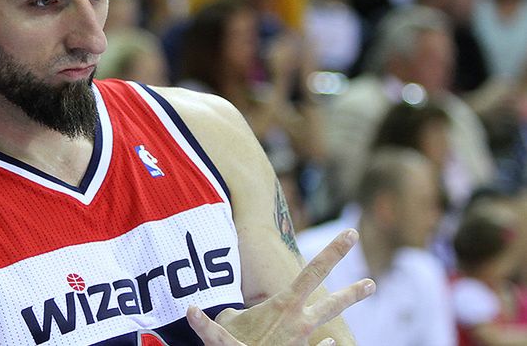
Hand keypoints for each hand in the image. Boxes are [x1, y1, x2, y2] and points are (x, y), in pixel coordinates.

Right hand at [186, 229, 373, 344]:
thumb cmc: (233, 345)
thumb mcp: (223, 325)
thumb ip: (219, 318)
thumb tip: (195, 313)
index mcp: (285, 304)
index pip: (313, 271)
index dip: (334, 251)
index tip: (351, 234)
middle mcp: (301, 321)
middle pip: (332, 302)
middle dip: (353, 293)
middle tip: (373, 283)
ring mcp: (304, 341)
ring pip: (330, 326)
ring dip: (342, 318)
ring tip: (357, 316)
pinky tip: (329, 344)